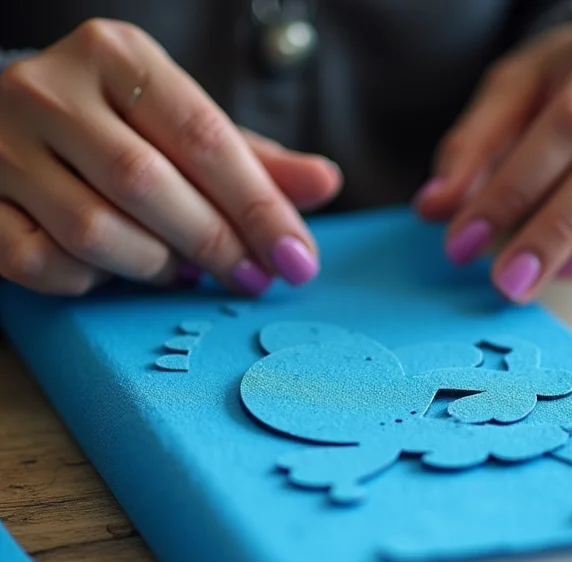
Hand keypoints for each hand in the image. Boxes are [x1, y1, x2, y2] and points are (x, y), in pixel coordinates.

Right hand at [0, 20, 341, 295]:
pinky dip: (89, 281)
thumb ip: (252, 160)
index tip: (297, 260)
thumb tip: (326, 183)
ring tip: (182, 271)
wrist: (6, 121)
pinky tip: (113, 271)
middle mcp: (51, 89)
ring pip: (95, 232)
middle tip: (252, 279)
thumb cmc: (117, 128)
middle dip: (216, 246)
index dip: (259, 209)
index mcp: (117, 57)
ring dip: (154, 267)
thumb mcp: (186, 130)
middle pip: (151, 186)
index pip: (206, 139)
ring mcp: (1, 144)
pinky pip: (41, 262)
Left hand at [416, 12, 571, 302]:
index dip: (511, 190)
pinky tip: (570, 269)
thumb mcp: (508, 96)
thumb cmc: (559, 82)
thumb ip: (471, 148)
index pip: (564, 124)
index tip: (462, 242)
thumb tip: (433, 208)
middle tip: (504, 281)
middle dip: (550, 228)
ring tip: (530, 281)